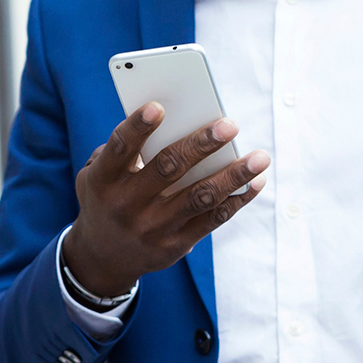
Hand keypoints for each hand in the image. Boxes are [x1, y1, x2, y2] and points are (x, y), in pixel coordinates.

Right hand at [62, 102, 268, 295]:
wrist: (104, 256)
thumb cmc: (109, 197)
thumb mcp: (102, 175)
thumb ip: (130, 152)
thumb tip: (184, 125)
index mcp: (103, 179)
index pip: (120, 148)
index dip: (138, 127)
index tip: (159, 106)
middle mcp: (126, 205)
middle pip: (169, 168)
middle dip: (202, 144)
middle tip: (230, 125)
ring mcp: (152, 228)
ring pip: (200, 196)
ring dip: (233, 175)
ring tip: (260, 158)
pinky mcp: (174, 245)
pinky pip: (212, 219)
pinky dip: (237, 200)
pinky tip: (256, 182)